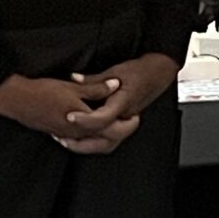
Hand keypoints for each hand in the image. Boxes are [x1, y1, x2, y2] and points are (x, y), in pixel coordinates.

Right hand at [0, 72, 136, 151]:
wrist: (16, 100)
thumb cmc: (44, 92)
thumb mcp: (73, 87)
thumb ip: (96, 88)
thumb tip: (115, 85)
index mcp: (85, 123)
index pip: (113, 130)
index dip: (127, 124)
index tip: (136, 116)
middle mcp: (77, 133)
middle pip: (105, 142)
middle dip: (120, 133)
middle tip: (130, 122)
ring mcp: (66, 135)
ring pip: (92, 143)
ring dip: (105, 137)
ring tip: (114, 124)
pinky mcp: (57, 133)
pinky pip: (79, 140)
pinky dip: (89, 137)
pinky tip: (90, 126)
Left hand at [57, 53, 178, 151]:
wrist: (157, 74)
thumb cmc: (139, 72)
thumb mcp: (115, 71)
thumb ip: (93, 80)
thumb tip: (73, 79)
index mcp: (124, 103)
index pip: (104, 118)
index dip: (85, 119)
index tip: (69, 116)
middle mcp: (126, 117)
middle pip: (105, 141)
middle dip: (82, 142)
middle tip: (62, 137)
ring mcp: (125, 123)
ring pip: (107, 144)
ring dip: (86, 146)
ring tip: (67, 141)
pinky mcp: (123, 124)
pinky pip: (108, 139)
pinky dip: (92, 141)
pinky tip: (78, 137)